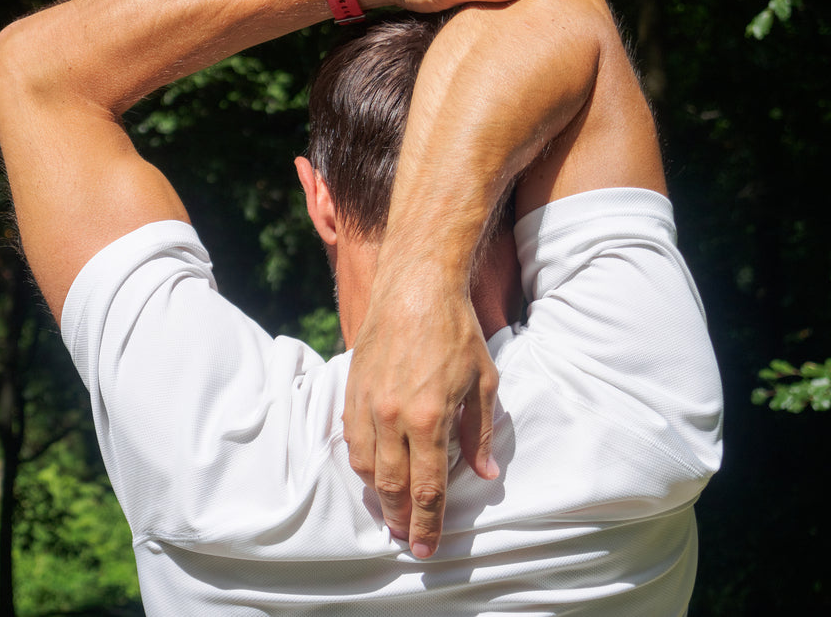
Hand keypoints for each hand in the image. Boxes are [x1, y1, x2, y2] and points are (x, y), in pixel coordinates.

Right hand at [343, 276, 498, 559]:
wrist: (416, 287)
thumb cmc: (456, 330)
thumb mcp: (483, 382)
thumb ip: (480, 433)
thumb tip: (484, 474)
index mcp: (429, 419)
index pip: (427, 489)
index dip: (428, 524)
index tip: (428, 547)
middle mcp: (393, 417)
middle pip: (391, 486)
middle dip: (400, 519)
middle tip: (407, 539)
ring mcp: (368, 403)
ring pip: (364, 466)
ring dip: (377, 494)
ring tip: (390, 510)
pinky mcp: (352, 389)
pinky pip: (351, 438)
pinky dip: (361, 462)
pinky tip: (372, 470)